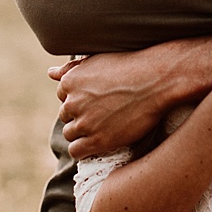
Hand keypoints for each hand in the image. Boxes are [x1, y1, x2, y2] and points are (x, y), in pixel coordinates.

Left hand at [53, 50, 174, 158]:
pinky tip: (100, 141)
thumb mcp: (99, 60)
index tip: (100, 100)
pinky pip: (77, 151)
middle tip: (106, 113)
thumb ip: (72, 68)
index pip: (63, 97)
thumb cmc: (133, 65)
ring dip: (84, 132)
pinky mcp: (98, 140)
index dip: (82, 100)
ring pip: (70, 134)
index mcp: (70, 81)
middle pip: (66, 116)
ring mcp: (85, 122)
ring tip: (106, 126)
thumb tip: (50, 72)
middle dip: (82, 115)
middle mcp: (72, 102)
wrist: (160, 79)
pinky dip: (85, 148)